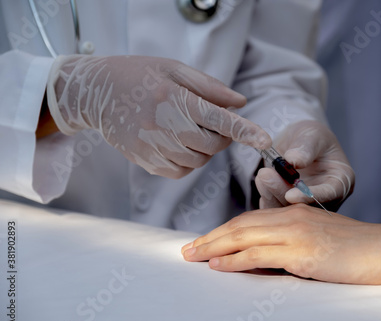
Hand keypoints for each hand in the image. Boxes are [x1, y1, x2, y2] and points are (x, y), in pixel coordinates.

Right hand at [47, 55, 270, 177]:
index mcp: (174, 99)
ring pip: (197, 161)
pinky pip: (180, 172)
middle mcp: (164, 126)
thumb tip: (241, 104)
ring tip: (189, 129)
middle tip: (211, 122)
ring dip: (204, 149)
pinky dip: (188, 161)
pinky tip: (178, 143)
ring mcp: (152, 146)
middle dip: (220, 137)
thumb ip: (210, 87)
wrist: (97, 93)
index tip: (265, 140)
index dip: (245, 131)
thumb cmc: (139, 75)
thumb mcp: (174, 69)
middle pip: (211, 145)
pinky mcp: (145, 161)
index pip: (218, 119)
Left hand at [181, 204, 380, 284]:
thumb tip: (261, 261)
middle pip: (240, 225)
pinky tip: (219, 264)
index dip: (223, 230)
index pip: (249, 219)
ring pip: (244, 236)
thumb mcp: (317, 243)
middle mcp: (291, 218)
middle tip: (186, 249)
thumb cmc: (356, 248)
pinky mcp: (303, 252)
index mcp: (293, 214)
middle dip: (210, 238)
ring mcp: (296, 234)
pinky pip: (261, 253)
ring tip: (192, 256)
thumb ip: (289, 247)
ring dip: (214, 247)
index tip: (204, 241)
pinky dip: (235, 259)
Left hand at [255, 120, 353, 210]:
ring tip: (262, 175)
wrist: (296, 143)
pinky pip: (278, 212)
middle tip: (265, 176)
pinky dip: (267, 199)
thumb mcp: (312, 135)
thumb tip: (294, 161)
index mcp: (341, 181)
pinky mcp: (290, 208)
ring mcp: (308, 206)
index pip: (330, 194)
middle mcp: (327, 199)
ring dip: (272, 195)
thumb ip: (305, 147)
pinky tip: (262, 184)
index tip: (291, 194)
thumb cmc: (311, 137)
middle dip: (283, 193)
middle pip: (307, 207)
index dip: (310, 196)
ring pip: (289, 211)